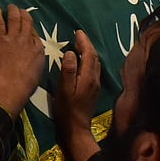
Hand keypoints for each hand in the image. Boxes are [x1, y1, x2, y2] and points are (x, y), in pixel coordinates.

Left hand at [0, 5, 44, 116]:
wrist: (12, 85)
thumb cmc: (25, 85)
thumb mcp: (38, 72)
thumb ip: (36, 61)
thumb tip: (32, 59)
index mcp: (38, 49)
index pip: (35, 34)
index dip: (30, 29)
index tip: (27, 28)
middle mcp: (27, 40)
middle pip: (27, 22)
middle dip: (24, 14)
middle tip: (20, 10)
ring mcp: (13, 38)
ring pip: (14, 18)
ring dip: (12, 10)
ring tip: (10, 6)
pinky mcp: (0, 39)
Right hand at [54, 30, 101, 160]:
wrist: (76, 129)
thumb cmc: (67, 109)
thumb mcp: (64, 89)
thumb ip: (68, 70)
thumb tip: (70, 52)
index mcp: (88, 77)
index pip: (88, 54)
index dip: (84, 42)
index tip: (77, 32)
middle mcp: (94, 79)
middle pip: (94, 57)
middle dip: (87, 44)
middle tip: (77, 35)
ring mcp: (95, 85)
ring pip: (95, 63)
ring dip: (88, 52)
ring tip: (79, 45)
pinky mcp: (93, 90)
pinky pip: (93, 69)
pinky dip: (88, 60)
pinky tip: (82, 61)